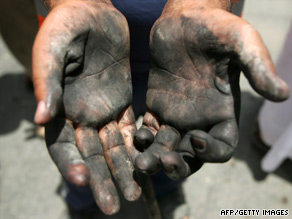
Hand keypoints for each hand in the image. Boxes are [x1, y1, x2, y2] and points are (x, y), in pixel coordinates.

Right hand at [33, 1, 139, 213]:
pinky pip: (131, 130)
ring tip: (134, 193)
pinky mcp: (123, 103)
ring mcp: (103, 110)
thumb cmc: (67, 26)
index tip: (84, 181)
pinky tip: (147, 165)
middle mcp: (81, 115)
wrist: (93, 12)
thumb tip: (40, 119)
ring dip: (124, 170)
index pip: (63, 145)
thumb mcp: (51, 49)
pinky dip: (138, 148)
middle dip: (102, 180)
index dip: (71, 164)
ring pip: (114, 148)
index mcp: (60, 107)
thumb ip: (47, 83)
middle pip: (91, 155)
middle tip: (113, 206)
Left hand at [134, 2, 288, 179]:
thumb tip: (283, 94)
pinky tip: (136, 138)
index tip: (195, 138)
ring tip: (143, 163)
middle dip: (179, 165)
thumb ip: (257, 67)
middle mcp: (200, 119)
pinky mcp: (157, 106)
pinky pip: (150, 130)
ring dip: (156, 158)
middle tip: (165, 162)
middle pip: (192, 157)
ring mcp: (177, 114)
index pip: (222, 147)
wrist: (184, 19)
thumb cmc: (215, 28)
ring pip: (167, 148)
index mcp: (223, 112)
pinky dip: (144, 139)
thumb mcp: (240, 42)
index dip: (211, 151)